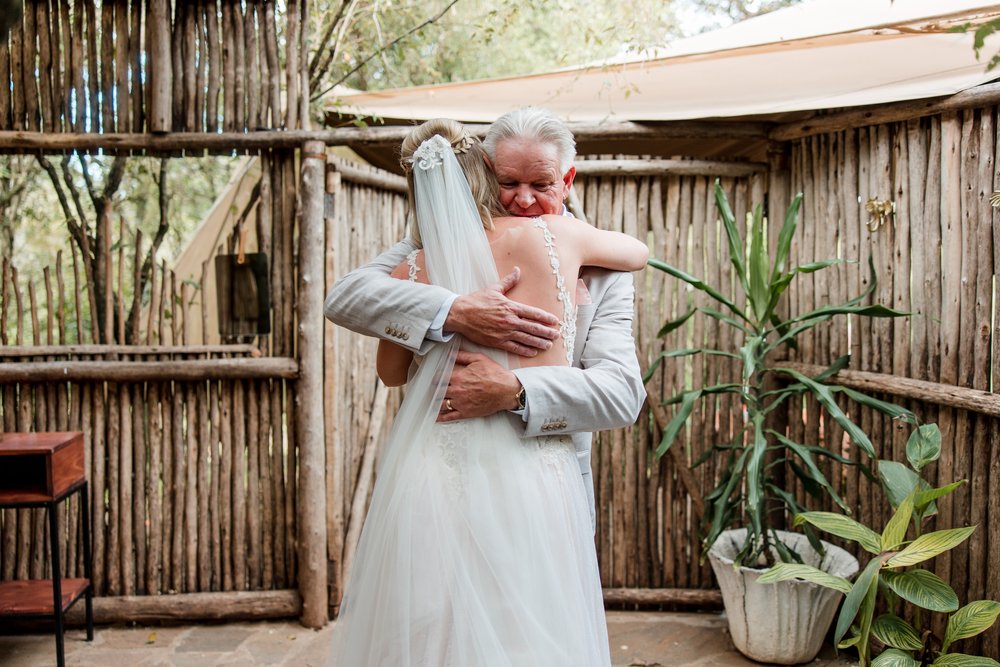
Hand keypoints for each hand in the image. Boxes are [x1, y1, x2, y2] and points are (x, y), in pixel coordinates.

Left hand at [439, 351, 520, 422]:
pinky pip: (450, 417)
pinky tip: (435, 416)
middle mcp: (457, 391)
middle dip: (434, 389)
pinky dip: (440, 417)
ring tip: (432, 400)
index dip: (435, 377)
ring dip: (435, 402)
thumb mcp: (479, 359)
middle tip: (433, 388)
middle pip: (438, 391)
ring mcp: (461, 403)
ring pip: (441, 404)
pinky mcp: (466, 413)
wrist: (507, 390)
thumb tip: (451, 354)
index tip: (435, 377)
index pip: (439, 377)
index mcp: (459, 377)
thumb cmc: (495, 375)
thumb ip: (463, 356)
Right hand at [444, 268, 559, 356]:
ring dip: (539, 342)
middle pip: (533, 327)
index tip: (556, 321)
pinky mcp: (497, 342)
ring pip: (526, 339)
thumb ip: (508, 282)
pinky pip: (514, 347)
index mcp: (510, 307)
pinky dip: (525, 350)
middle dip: (547, 331)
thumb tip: (517, 270)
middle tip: (557, 335)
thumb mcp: (494, 289)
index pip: (533, 313)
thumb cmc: (476, 301)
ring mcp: (504, 332)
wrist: (460, 314)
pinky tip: (533, 351)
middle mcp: (510, 320)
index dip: (546, 318)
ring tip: (549, 344)